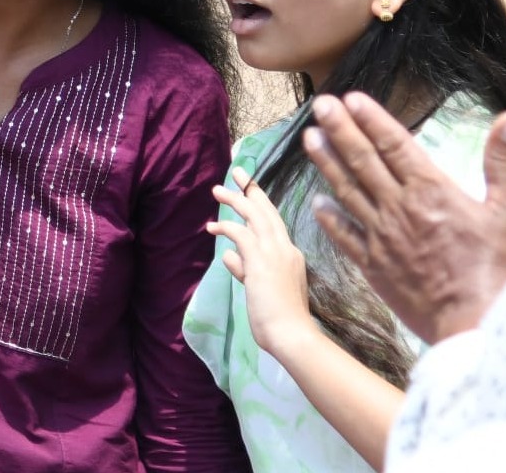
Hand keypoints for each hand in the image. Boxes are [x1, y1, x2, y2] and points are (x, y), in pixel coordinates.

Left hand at [208, 166, 312, 356]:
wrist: (292, 335)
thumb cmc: (280, 319)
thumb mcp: (260, 290)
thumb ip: (245, 270)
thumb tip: (229, 257)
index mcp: (290, 254)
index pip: (274, 222)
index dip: (260, 203)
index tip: (249, 189)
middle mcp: (286, 248)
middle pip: (267, 210)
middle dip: (250, 189)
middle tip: (236, 171)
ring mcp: (275, 253)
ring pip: (254, 215)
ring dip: (235, 200)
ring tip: (217, 191)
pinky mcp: (261, 260)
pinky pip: (242, 234)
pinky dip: (227, 226)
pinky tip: (213, 227)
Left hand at [305, 92, 505, 344]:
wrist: (477, 324)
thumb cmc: (498, 270)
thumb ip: (501, 163)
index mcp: (431, 191)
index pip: (394, 145)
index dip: (371, 119)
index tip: (350, 98)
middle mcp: (399, 208)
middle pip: (363, 160)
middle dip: (339, 129)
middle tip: (320, 105)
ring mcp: (381, 236)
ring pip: (346, 191)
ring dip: (326, 162)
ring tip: (308, 138)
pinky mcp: (372, 264)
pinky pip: (344, 235)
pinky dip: (329, 217)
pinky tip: (315, 202)